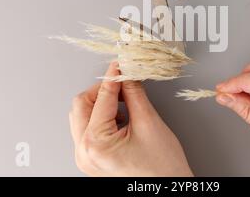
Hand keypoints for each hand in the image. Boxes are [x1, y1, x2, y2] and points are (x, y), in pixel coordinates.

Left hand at [69, 62, 192, 176]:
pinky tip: (120, 118)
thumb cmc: (162, 168)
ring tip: (124, 103)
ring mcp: (85, 157)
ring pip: (82, 116)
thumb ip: (134, 94)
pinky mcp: (91, 158)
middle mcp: (84, 152)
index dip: (114, 78)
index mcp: (96, 143)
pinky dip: (101, 118)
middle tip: (123, 83)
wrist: (167, 189)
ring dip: (101, 104)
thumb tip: (127, 74)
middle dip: (103, 91)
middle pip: (82, 105)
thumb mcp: (149, 123)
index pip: (102, 98)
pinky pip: (87, 129)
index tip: (121, 65)